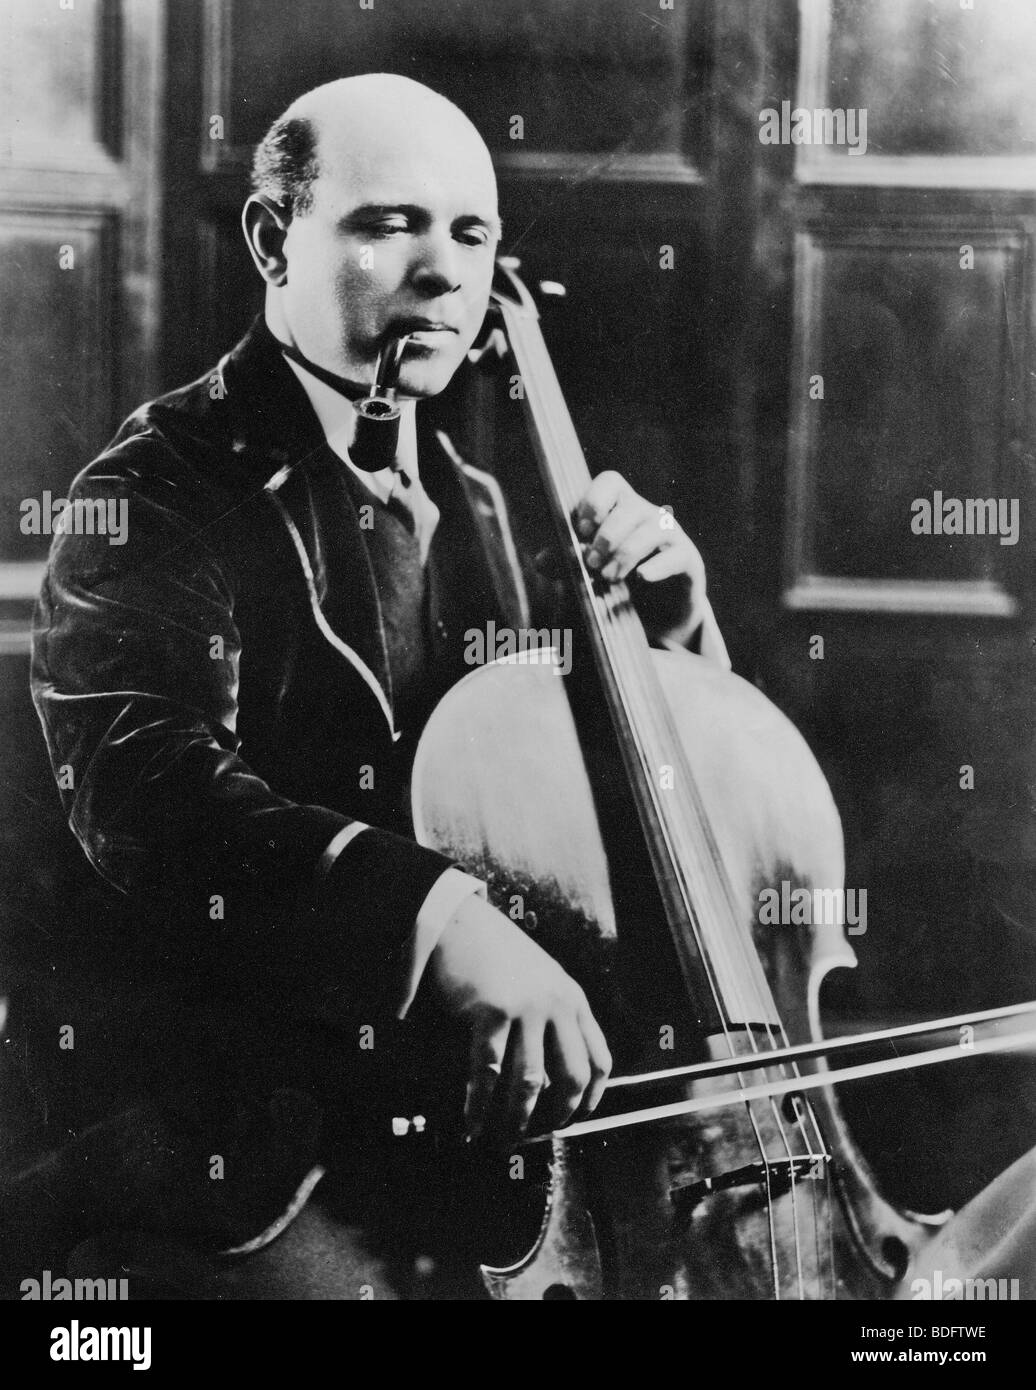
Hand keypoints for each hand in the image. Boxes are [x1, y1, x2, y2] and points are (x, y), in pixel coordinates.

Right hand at [427, 894, 611, 1142]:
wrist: (460, 922)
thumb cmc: (497, 952)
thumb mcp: (542, 978)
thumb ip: (555, 1015)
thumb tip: (552, 1071)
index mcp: (573, 998)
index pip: (599, 1059)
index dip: (591, 1097)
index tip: (576, 1117)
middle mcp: (557, 1004)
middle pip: (571, 1077)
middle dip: (556, 1116)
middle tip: (538, 1135)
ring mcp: (526, 1007)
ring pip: (529, 1082)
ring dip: (515, 1120)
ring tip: (503, 1140)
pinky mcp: (492, 1012)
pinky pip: (489, 1072)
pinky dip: (479, 1105)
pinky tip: (472, 1123)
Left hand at [573, 471, 706, 645]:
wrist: (660, 610)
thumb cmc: (620, 578)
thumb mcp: (589, 570)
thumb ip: (565, 564)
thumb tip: (541, 560)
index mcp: (620, 507)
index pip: (610, 482)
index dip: (593, 500)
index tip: (581, 529)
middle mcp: (647, 514)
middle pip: (628, 509)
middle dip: (606, 537)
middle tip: (591, 563)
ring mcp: (670, 534)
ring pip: (651, 530)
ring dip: (625, 554)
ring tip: (609, 577)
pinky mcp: (688, 560)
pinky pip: (675, 556)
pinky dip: (656, 567)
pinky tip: (641, 577)